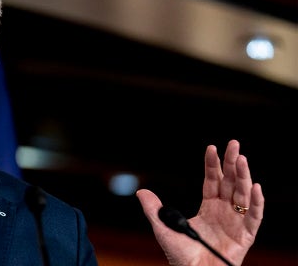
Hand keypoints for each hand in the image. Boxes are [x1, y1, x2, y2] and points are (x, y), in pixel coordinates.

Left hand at [136, 140, 263, 265]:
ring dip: (243, 176)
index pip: (212, 181)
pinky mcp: (245, 235)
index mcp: (208, 207)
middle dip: (232, 163)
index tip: (212, 148)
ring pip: (243, 194)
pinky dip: (257, 203)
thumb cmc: (180, 255)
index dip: (212, 165)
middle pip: (230, 182)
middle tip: (233, 144)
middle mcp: (224, 211)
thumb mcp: (163, 228)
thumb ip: (154, 209)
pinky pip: (255, 217)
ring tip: (241, 159)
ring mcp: (236, 222)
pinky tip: (255, 187)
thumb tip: (141, 192)